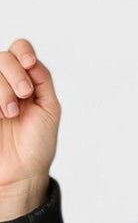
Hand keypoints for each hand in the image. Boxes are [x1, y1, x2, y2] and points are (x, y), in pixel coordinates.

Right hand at [0, 38, 60, 189]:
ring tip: (9, 113)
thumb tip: (31, 60)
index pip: (20, 50)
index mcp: (26, 80)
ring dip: (2, 89)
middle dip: (14, 74)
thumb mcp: (49, 108)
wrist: (22, 172)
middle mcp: (5, 83)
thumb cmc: (37, 143)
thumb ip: (42, 81)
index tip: (30, 64)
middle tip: (24, 96)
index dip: (23, 51)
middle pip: (2, 57)